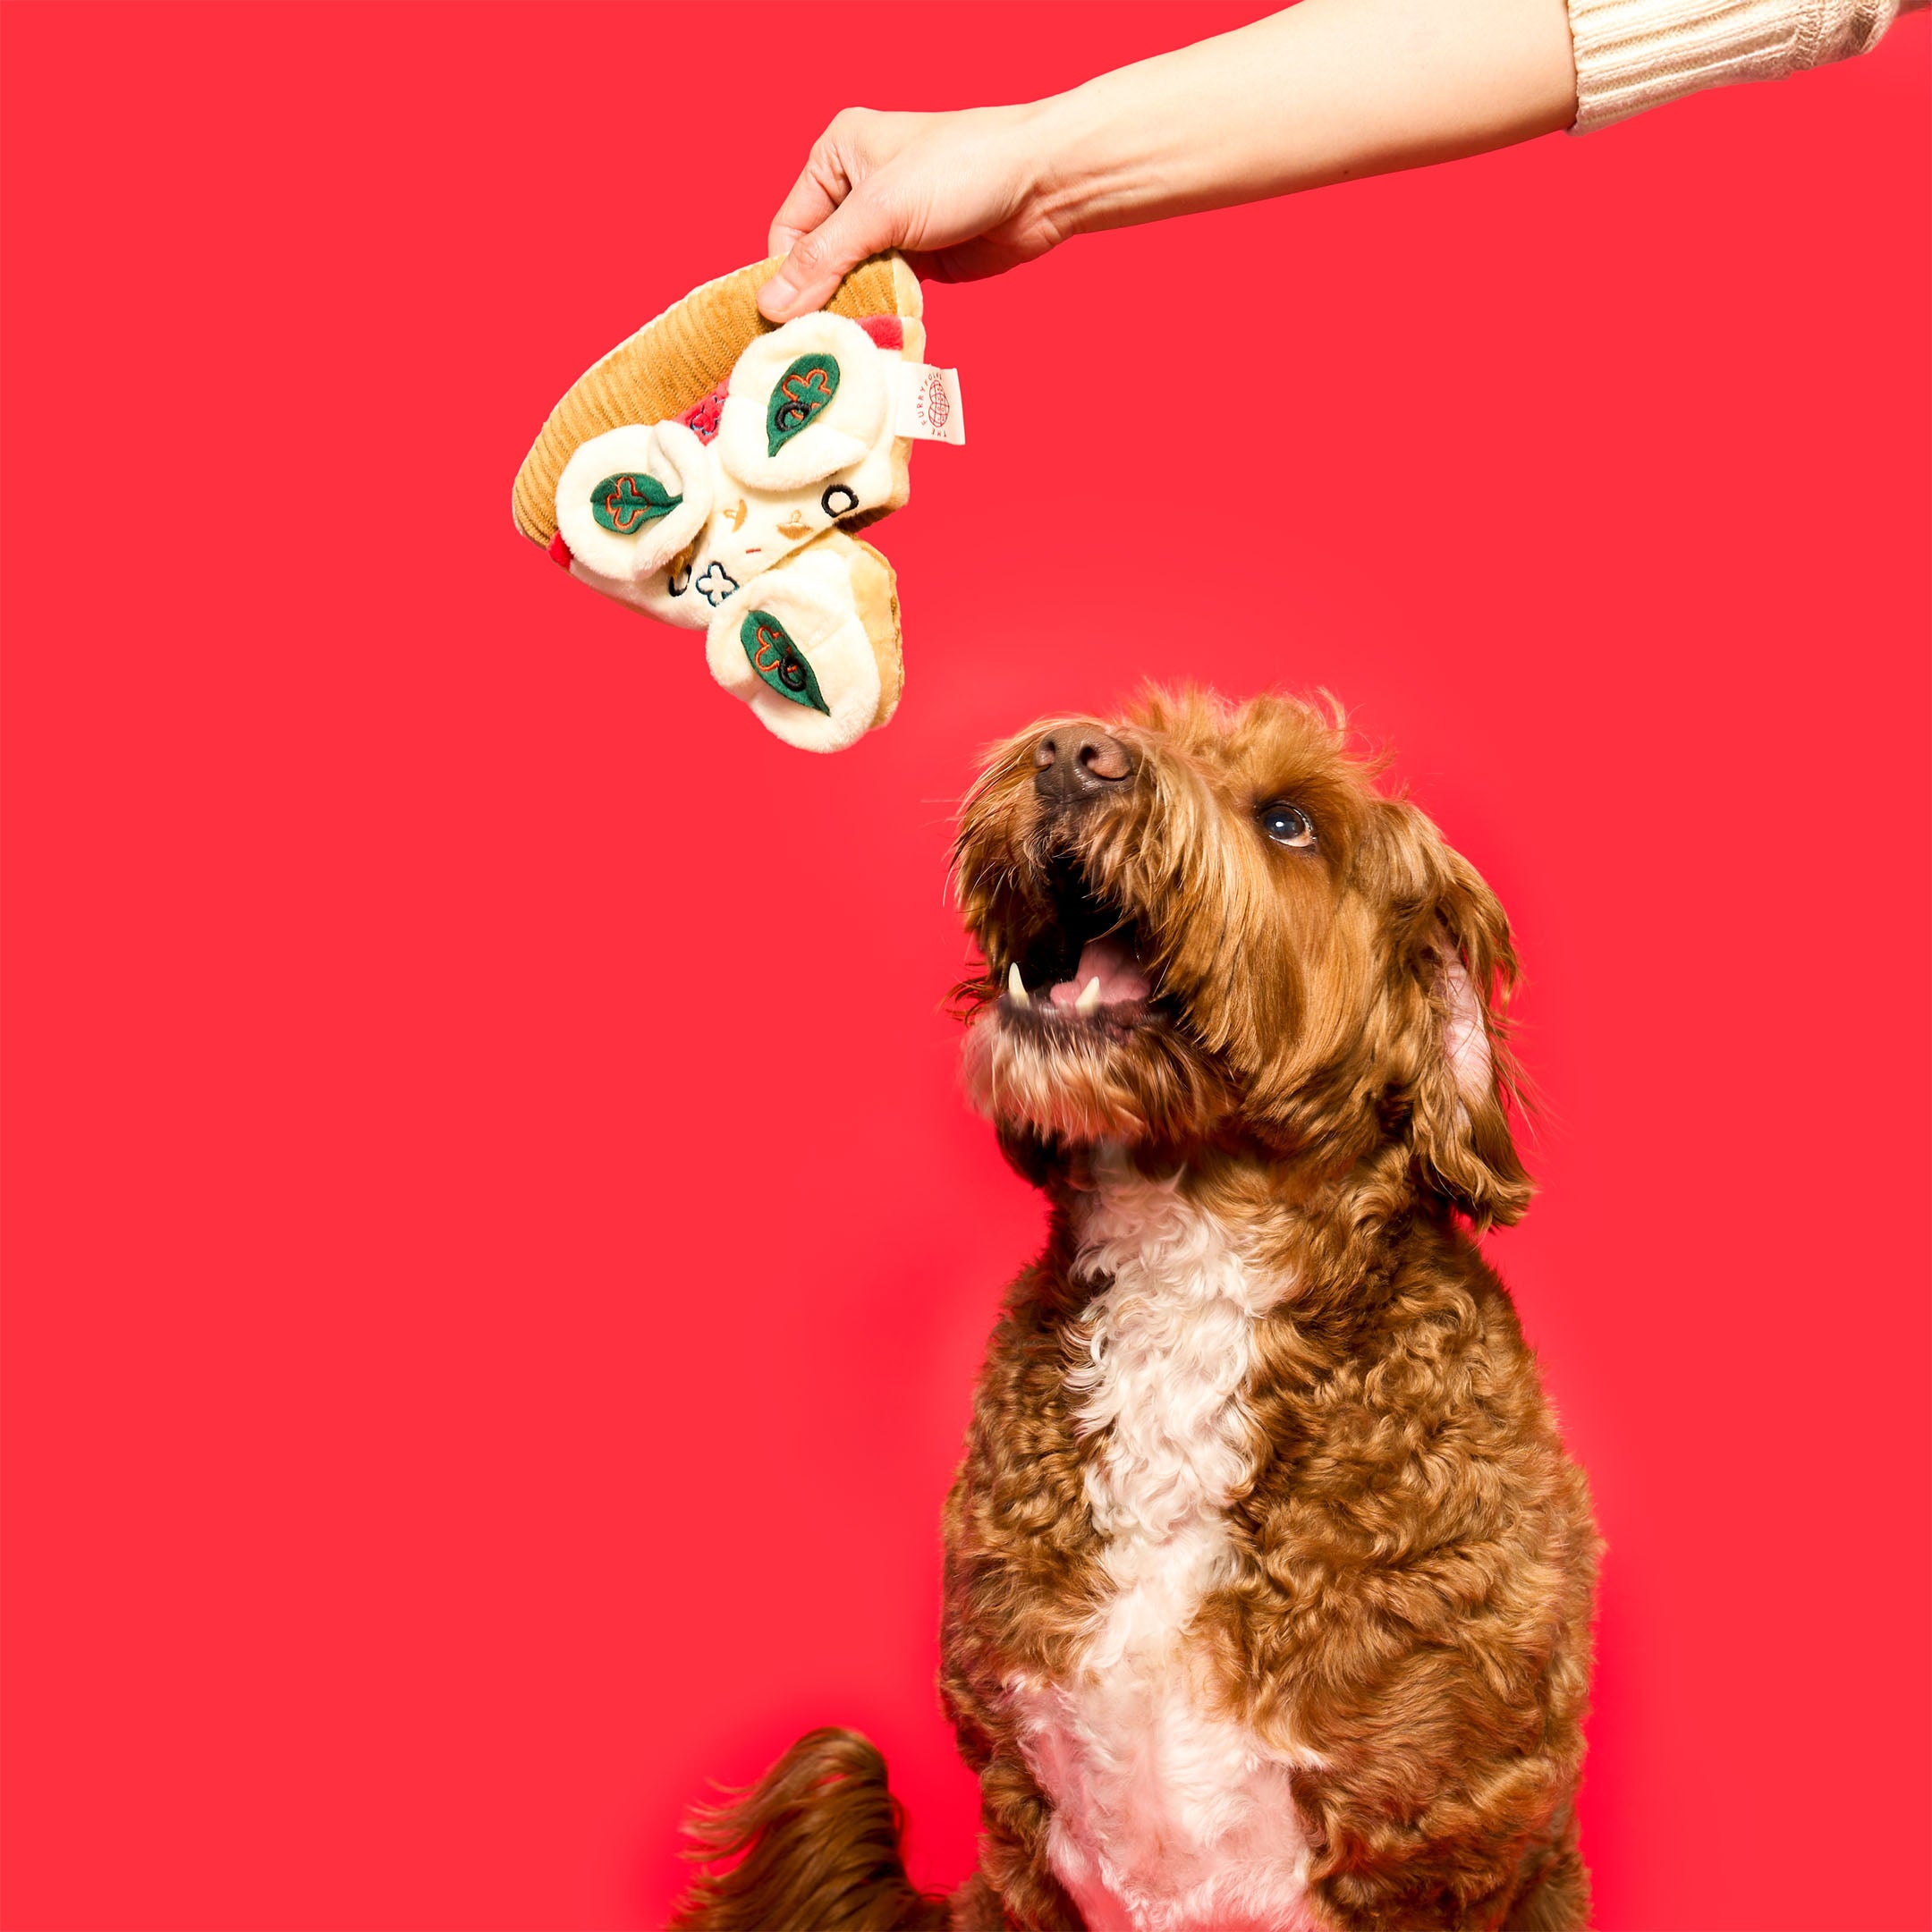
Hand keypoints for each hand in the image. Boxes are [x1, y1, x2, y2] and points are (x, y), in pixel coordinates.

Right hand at [759, 105, 1069, 321]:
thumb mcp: (882, 209)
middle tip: (817, 344)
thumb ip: (824, 259)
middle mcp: (857, 190)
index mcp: (837, 157)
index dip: (787, 278)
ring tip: (848, 345)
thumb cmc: (963, 169)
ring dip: (853, 313)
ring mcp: (889, 228)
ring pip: (851, 283)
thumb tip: (770, 306)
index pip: (790, 230)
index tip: (786, 326)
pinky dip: (881, 316)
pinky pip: (884, 295)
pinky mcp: (918, 260)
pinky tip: (878, 337)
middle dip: (821, 300)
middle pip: (818, 262)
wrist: (1042, 183)